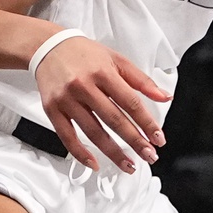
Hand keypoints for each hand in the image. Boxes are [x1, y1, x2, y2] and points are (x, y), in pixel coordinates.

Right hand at [34, 36, 169, 171]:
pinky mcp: (52, 109)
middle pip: (114, 120)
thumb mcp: (116, 59)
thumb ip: (141, 80)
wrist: (48, 47)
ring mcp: (67, 99)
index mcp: (102, 72)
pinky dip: (81, 153)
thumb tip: (164, 96)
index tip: (158, 138)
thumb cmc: (83, 53)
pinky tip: (95, 163)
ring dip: (113, 153)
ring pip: (93, 132)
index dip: (146, 123)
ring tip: (129, 165)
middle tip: (149, 156)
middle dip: (135, 141)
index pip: (130, 102)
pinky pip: (67, 136)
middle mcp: (84, 86)